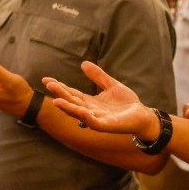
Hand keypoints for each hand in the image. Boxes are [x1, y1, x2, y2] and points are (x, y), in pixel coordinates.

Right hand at [44, 60, 159, 137]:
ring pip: (79, 114)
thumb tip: (83, 64)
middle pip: (72, 102)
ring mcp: (98, 119)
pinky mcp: (107, 125)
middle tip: (49, 85)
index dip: (60, 87)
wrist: (143, 115)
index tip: (46, 80)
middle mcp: (91, 111)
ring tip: (57, 101)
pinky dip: (86, 117)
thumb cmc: (127, 103)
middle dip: (60, 94)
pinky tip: (80, 110)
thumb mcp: (111, 85)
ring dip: (68, 108)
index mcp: (90, 102)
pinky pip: (94, 122)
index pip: (72, 94)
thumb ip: (98, 76)